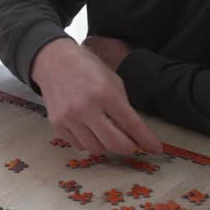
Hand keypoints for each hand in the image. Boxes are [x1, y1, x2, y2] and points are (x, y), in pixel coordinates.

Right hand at [30, 38, 162, 155]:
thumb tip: (135, 133)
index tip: (156, 149)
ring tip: (108, 133)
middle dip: (128, 148)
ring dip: (107, 146)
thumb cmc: (86, 67)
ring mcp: (69, 118)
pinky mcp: (57, 124)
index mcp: (105, 93)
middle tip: (133, 145)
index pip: (131, 124)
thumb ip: (123, 106)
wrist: (53, 61)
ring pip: (96, 149)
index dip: (146, 139)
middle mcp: (86, 108)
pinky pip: (78, 145)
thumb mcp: (112, 80)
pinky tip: (91, 130)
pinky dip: (89, 142)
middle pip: (114, 143)